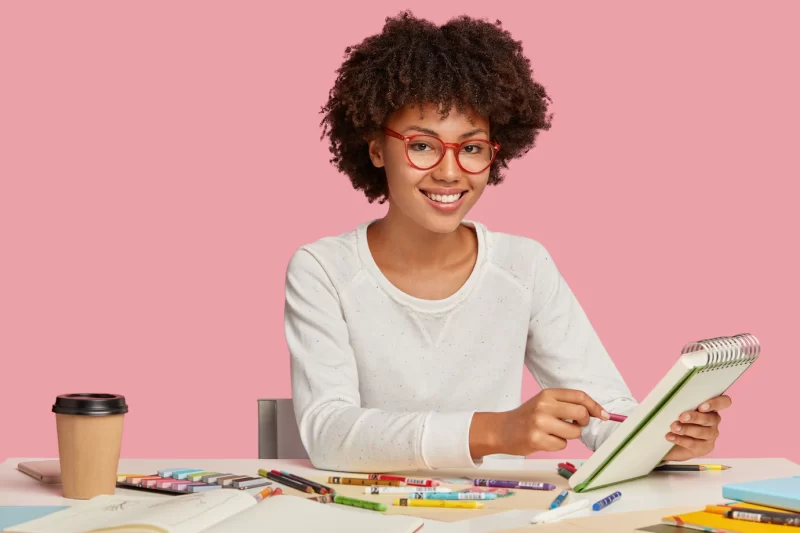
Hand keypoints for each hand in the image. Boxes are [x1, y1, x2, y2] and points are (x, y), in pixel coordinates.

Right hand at [469, 389, 609, 457]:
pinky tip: (545, 440)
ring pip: (574, 432)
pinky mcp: (537, 439)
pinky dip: (558, 444)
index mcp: (547, 394)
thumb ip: (566, 404)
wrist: (502, 429)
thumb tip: (598, 413)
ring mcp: (540, 423)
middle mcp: (544, 406)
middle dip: (583, 423)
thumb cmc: (528, 416)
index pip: (580, 397)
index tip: (604, 415)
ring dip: (569, 436)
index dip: (595, 406)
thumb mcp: (544, 402)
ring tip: (554, 432)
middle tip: (574, 425)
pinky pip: (562, 445)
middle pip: (581, 414)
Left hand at [662, 395, 730, 461]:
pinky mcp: (704, 447)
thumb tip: (669, 395)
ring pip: (702, 432)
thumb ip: (679, 401)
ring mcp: (711, 435)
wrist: (671, 441)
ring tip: (673, 427)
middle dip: (695, 417)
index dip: (715, 403)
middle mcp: (714, 420)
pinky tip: (670, 437)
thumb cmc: (675, 417)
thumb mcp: (677, 407)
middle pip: (711, 418)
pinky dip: (680, 439)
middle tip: (681, 417)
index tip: (701, 407)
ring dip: (686, 429)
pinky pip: (694, 444)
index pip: (724, 402)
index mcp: (710, 406)